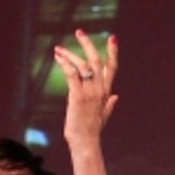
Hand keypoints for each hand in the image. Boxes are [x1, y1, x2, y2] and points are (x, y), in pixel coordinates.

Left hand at [54, 31, 118, 148]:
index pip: (112, 68)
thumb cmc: (92, 130)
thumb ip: (110, 104)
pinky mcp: (78, 96)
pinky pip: (72, 74)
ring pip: (82, 65)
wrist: (85, 141)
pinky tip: (58, 58)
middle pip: (96, 60)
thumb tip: (116, 97)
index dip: (113, 52)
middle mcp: (100, 89)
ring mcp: (89, 92)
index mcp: (106, 92)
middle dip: (88, 44)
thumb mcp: (103, 115)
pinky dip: (65, 64)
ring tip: (58, 49)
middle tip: (79, 32)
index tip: (112, 38)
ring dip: (69, 54)